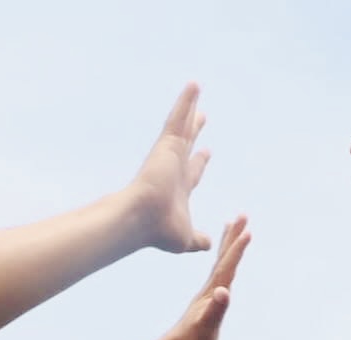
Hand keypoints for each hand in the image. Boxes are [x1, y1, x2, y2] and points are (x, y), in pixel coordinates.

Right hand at [130, 84, 212, 253]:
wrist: (142, 219)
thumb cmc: (161, 232)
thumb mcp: (187, 238)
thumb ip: (198, 239)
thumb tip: (208, 244)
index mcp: (180, 189)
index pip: (192, 172)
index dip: (199, 162)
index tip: (206, 151)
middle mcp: (174, 168)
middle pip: (187, 143)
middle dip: (194, 130)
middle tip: (202, 116)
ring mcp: (170, 154)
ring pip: (182, 123)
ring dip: (190, 106)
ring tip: (197, 87)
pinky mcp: (168, 144)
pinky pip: (179, 116)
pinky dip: (186, 100)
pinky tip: (195, 84)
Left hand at [165, 216, 250, 339]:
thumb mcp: (206, 328)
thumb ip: (215, 310)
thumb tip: (224, 291)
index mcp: (212, 293)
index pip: (227, 266)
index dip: (237, 249)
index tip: (247, 230)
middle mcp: (210, 288)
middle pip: (223, 257)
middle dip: (233, 236)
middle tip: (243, 214)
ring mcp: (208, 292)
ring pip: (220, 262)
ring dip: (227, 243)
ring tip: (232, 225)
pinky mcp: (207, 299)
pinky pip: (217, 273)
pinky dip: (223, 261)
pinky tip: (224, 259)